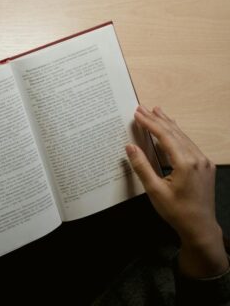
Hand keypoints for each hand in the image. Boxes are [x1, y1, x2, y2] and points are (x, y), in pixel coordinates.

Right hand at [126, 105, 228, 277]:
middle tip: (142, 108)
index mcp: (185, 163)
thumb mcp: (154, 190)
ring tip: (156, 112)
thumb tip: (130, 147)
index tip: (137, 114)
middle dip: (158, 120)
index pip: (165, 136)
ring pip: (184, 137)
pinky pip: (190, 145)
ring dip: (168, 124)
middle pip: (175, 133)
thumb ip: (142, 166)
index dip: (150, 123)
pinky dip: (178, 135)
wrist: (200, 227)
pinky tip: (172, 130)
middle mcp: (198, 159)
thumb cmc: (176, 211)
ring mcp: (204, 162)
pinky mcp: (205, 166)